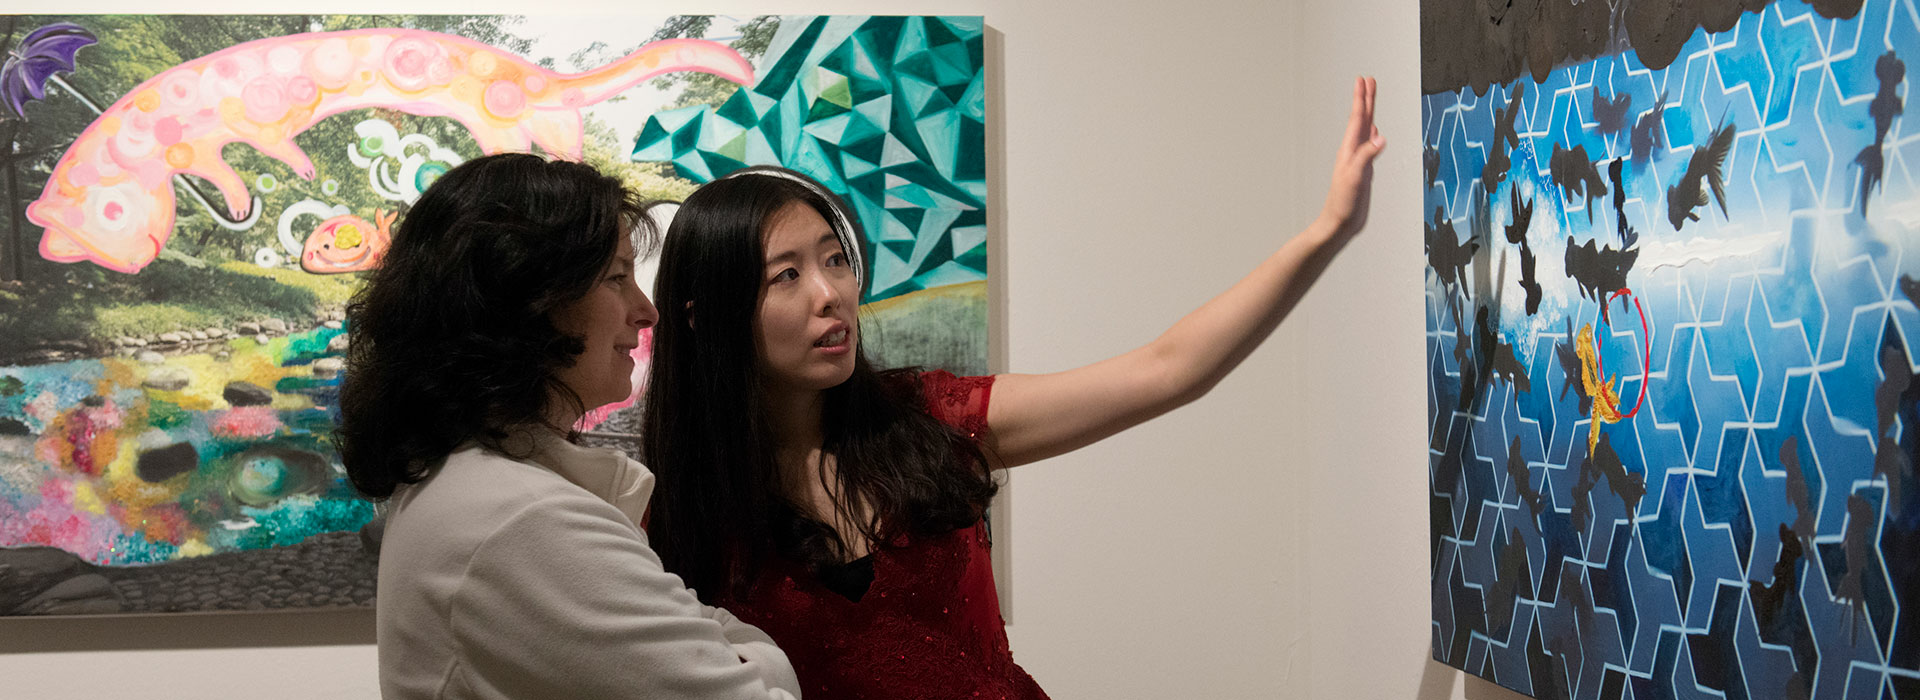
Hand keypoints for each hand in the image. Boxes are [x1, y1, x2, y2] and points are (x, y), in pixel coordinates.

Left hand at [1317, 76, 1384, 239]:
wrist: (1338, 223)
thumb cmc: (1342, 203)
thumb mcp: (1354, 177)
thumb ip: (1366, 156)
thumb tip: (1380, 137)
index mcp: (1349, 150)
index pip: (1357, 118)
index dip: (1361, 98)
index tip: (1363, 80)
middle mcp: (1352, 151)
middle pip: (1361, 119)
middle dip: (1365, 99)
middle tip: (1368, 81)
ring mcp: (1357, 160)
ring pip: (1365, 130)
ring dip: (1369, 114)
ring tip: (1370, 100)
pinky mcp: (1362, 170)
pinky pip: (1368, 146)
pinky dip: (1372, 135)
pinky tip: (1374, 133)